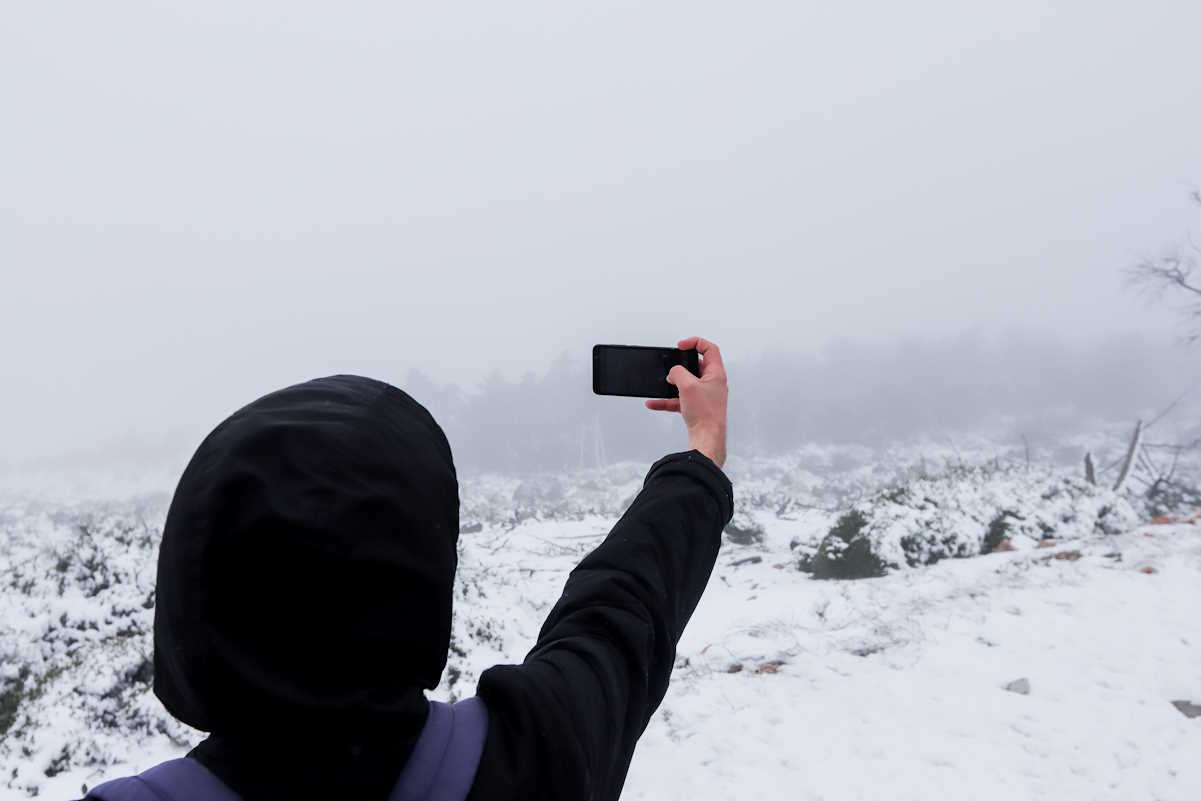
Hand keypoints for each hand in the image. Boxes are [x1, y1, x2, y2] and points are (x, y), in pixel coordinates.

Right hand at [645, 336, 727, 466]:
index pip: (709, 349)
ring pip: (686, 384)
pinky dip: (667, 400)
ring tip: (663, 384)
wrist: (707, 439)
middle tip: (671, 367)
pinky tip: (654, 403)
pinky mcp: (697, 408)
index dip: (695, 342)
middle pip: (696, 366)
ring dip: (673, 383)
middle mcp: (713, 383)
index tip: (681, 346)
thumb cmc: (705, 414)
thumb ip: (678, 373)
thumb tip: (673, 373)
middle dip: (680, 366)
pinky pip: (680, 400)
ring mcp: (705, 396)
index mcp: (716, 374)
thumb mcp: (687, 386)